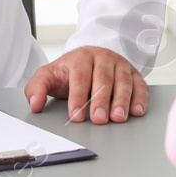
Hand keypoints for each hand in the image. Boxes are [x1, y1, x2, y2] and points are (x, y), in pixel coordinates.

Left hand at [25, 46, 147, 123]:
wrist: (89, 57)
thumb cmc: (69, 71)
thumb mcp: (49, 75)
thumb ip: (37, 88)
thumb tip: (35, 105)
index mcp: (80, 57)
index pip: (80, 77)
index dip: (78, 97)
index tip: (76, 115)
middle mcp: (102, 58)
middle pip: (103, 79)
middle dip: (101, 101)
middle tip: (98, 119)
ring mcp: (120, 64)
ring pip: (123, 82)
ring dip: (122, 100)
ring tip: (118, 118)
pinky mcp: (134, 73)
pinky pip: (140, 85)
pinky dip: (140, 98)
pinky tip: (137, 111)